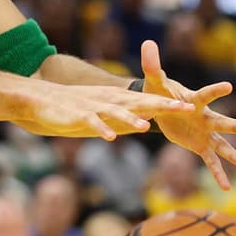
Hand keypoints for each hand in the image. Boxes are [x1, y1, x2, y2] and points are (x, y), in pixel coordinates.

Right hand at [18, 81, 193, 140]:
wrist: (44, 100)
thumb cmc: (76, 107)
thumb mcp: (104, 110)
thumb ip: (124, 116)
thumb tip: (147, 124)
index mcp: (117, 98)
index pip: (147, 100)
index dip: (168, 103)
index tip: (190, 106)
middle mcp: (109, 100)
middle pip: (138, 102)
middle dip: (161, 105)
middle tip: (182, 108)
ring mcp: (94, 107)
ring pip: (115, 113)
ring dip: (130, 119)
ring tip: (145, 127)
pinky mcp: (79, 116)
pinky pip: (91, 123)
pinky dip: (100, 129)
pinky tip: (109, 137)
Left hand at [138, 40, 235, 189]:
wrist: (161, 109)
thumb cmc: (160, 92)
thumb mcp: (154, 81)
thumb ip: (152, 64)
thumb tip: (147, 42)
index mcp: (194, 101)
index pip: (205, 95)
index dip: (215, 91)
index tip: (228, 86)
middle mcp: (205, 117)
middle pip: (222, 122)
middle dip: (235, 126)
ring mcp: (205, 133)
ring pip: (222, 145)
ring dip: (233, 155)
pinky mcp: (200, 145)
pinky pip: (210, 161)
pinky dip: (218, 174)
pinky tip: (226, 188)